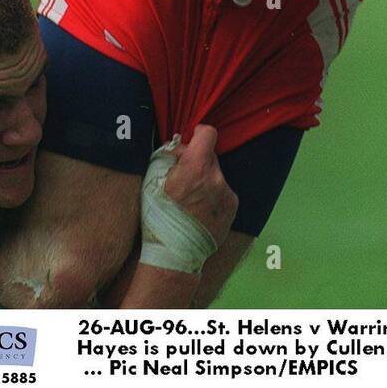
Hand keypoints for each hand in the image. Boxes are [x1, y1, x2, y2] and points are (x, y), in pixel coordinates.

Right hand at [164, 125, 237, 249]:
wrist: (174, 254)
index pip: (208, 133)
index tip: (194, 137)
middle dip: (198, 161)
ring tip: (192, 200)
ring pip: (216, 175)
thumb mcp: (154, 181)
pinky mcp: (232, 206)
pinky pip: (223, 191)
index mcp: (195, 167)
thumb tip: (180, 147)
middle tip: (184, 176)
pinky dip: (213, 195)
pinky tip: (200, 210)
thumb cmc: (158, 217)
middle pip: (210, 156)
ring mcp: (226, 193)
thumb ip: (168, 158)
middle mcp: (215, 178)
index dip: (200, 133)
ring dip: (206, 180)